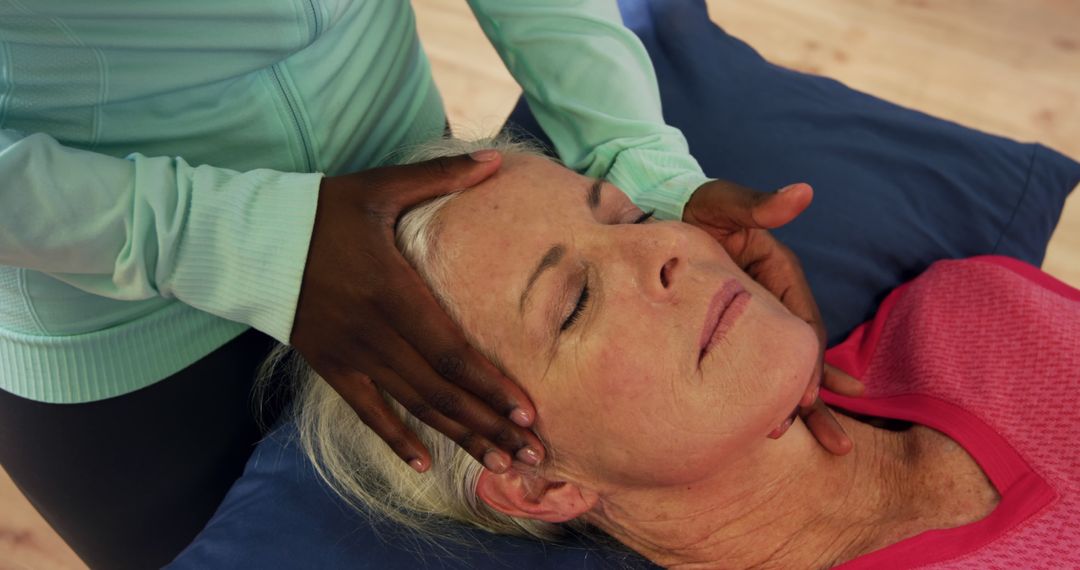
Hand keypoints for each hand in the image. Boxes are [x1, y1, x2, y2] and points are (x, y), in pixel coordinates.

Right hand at [291, 150, 543, 473]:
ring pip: (414, 406)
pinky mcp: (330, 366)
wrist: (250, 240)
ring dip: (459, 437)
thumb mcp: (379, 187)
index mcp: (393, 291)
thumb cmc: (321, 211)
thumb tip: (497, 159)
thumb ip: (441, 177)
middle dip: (490, 424)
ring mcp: (351, 355)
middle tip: (531, 454)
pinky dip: (396, 439)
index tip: (526, 411)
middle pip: (441, 390)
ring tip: (498, 465)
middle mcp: (375, 333)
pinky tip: (424, 465)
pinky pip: (367, 412)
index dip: (490, 385)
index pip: (451, 350)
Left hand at [683, 179, 864, 454]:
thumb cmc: (696, 207)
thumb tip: (802, 193)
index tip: (809, 397)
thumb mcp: (724, 203)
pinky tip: (773, 429)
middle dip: (817, 397)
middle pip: (801, 356)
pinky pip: (753, 366)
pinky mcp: (731, 330)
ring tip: (829, 446)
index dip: (808, 364)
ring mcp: (754, 319)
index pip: (803, 326)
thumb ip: (758, 206)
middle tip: (832, 441)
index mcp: (781, 275)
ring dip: (803, 407)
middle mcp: (774, 301)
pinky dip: (766, 395)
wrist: (660, 213)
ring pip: (782, 368)